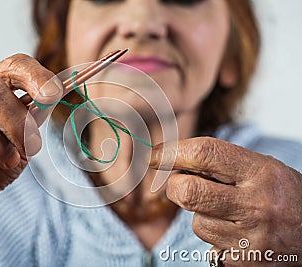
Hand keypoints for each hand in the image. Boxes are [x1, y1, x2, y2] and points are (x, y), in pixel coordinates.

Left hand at [150, 137, 301, 265]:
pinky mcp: (244, 261)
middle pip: (188, 191)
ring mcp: (251, 238)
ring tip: (226, 212)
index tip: (156, 155)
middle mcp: (257, 205)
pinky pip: (208, 245)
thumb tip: (172, 160)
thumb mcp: (262, 169)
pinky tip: (234, 232)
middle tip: (181, 184)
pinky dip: (214, 236)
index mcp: (262, 172)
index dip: (172, 152)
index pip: (204, 153)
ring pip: (196, 221)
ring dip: (200, 214)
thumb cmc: (283, 196)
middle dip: (174, 186)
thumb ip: (222, 163)